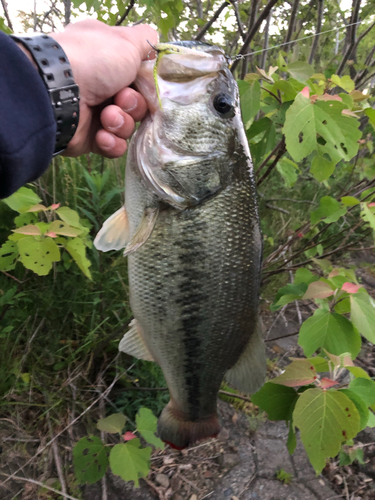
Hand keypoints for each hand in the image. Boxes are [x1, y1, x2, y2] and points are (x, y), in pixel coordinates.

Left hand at [50, 20, 157, 157]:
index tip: (146, 84)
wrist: (56, 93)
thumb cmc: (93, 61)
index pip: (138, 78)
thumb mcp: (126, 41)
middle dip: (133, 105)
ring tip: (106, 117)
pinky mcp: (90, 138)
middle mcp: (101, 86)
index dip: (145, 84)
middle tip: (120, 98)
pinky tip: (102, 134)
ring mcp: (94, 113)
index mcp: (108, 61)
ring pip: (127, 126)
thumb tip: (154, 46)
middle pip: (137, 105)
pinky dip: (111, 142)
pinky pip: (115, 147)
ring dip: (120, 123)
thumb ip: (145, 41)